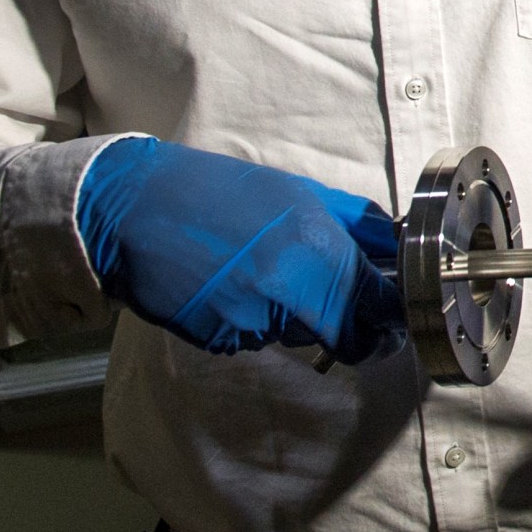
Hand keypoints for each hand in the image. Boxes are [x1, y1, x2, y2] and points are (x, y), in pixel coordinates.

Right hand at [76, 137, 406, 362]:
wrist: (135, 208)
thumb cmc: (222, 191)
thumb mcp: (302, 193)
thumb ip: (357, 225)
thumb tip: (396, 247)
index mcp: (314, 247)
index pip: (373, 310)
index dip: (388, 323)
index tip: (392, 323)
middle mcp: (286, 289)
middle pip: (342, 334)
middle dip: (349, 326)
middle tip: (342, 306)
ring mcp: (249, 319)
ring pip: (298, 335)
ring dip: (295, 315)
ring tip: (263, 273)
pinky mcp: (219, 340)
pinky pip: (256, 340)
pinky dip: (255, 321)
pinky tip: (233, 286)